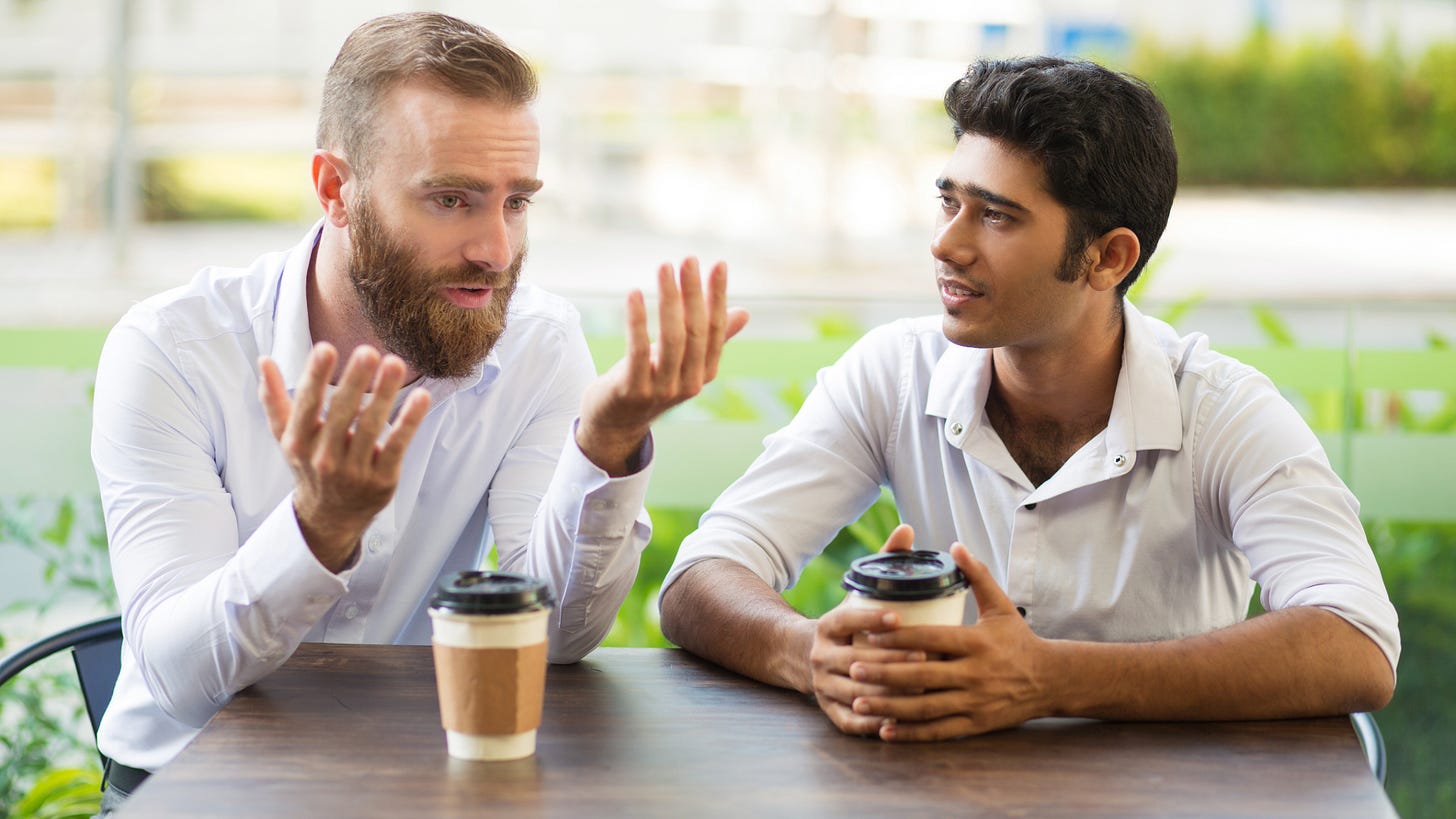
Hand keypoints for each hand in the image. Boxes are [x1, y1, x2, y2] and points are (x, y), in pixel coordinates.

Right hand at [259, 343, 430, 571]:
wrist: (329, 518)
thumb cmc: (310, 466)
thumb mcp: (286, 437)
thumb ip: (274, 399)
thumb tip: (264, 360)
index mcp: (299, 442)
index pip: (307, 405)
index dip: (315, 377)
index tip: (325, 348)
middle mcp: (324, 457)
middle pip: (341, 413)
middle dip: (354, 381)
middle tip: (367, 350)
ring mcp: (354, 470)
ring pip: (371, 426)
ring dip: (384, 393)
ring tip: (394, 363)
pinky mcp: (382, 479)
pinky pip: (397, 446)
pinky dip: (409, 421)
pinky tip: (421, 397)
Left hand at [576, 258, 749, 475]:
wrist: (614, 424)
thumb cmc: (649, 382)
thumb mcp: (681, 359)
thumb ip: (712, 338)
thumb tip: (745, 313)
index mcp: (704, 372)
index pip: (717, 329)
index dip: (718, 296)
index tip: (718, 264)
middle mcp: (689, 383)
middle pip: (696, 331)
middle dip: (693, 292)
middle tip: (688, 260)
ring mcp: (662, 389)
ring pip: (671, 339)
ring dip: (669, 300)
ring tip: (664, 268)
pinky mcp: (633, 391)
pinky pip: (638, 351)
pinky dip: (637, 321)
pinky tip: (635, 294)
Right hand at [807, 523, 925, 734]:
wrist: (801, 656)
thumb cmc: (845, 623)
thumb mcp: (856, 595)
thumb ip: (882, 563)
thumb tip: (908, 529)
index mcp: (827, 625)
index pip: (846, 619)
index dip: (870, 619)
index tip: (898, 617)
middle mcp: (821, 656)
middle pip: (855, 660)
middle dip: (889, 659)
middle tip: (924, 655)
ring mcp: (823, 686)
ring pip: (856, 692)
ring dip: (887, 692)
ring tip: (919, 688)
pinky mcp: (829, 710)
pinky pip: (850, 721)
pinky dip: (872, 724)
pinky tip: (899, 722)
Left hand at [847, 543, 1050, 740]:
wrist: (1051, 680)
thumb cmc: (1019, 640)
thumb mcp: (1001, 606)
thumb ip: (977, 576)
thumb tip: (955, 545)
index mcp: (976, 643)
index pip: (931, 638)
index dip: (899, 638)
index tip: (870, 635)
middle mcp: (974, 674)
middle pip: (922, 675)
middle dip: (884, 673)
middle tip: (852, 668)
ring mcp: (974, 702)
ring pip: (925, 707)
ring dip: (889, 706)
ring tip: (858, 701)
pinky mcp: (976, 725)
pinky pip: (938, 732)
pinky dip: (910, 734)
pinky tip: (884, 731)